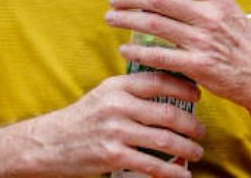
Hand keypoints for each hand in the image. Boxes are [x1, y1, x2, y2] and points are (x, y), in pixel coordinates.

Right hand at [26, 71, 204, 177]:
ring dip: (188, 148)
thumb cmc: (81, 120)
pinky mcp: (113, 155)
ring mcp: (115, 131)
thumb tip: (167, 92)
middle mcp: (116, 106)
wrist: (49, 143)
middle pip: (168, 112)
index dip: (184, 87)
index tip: (198, 95)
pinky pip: (152, 164)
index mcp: (115, 87)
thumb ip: (130, 92)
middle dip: (192, 124)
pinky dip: (172, 171)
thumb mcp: (102, 96)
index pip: (158, 81)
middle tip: (201, 131)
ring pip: (165, 140)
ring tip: (196, 151)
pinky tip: (182, 173)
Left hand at [105, 0, 250, 110]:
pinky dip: (137, 51)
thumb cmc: (243, 44)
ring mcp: (204, 41)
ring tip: (112, 18)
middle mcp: (210, 17)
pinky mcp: (198, 66)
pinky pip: (158, 55)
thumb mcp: (230, 13)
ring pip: (153, 25)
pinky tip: (126, 49)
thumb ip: (202, 0)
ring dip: (126, 20)